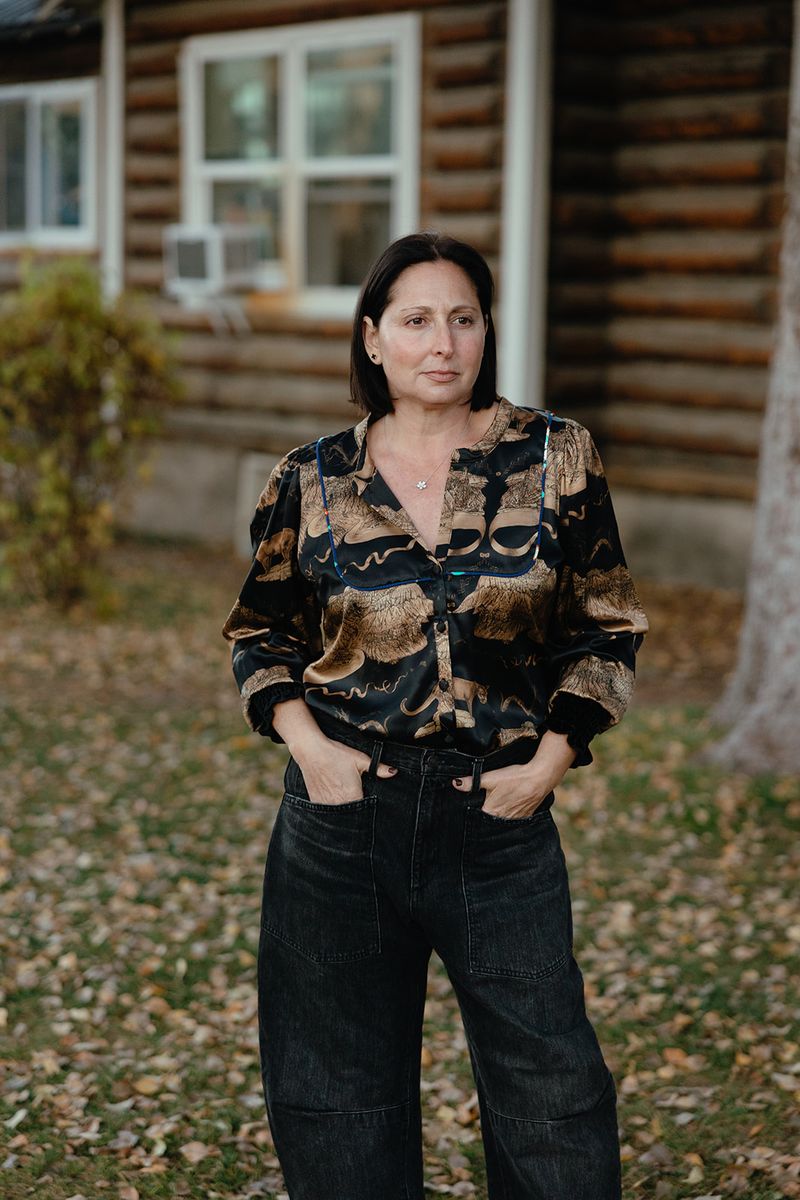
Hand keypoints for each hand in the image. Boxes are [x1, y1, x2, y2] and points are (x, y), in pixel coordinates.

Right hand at [272, 697, 396, 805]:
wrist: (311, 751)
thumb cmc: (336, 754)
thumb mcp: (360, 759)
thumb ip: (378, 768)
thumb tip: (394, 772)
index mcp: (352, 796)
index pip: (364, 812)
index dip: (369, 811)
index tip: (371, 808)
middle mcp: (338, 803)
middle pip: (351, 816)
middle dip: (357, 814)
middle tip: (360, 807)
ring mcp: (326, 804)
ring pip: (338, 816)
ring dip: (344, 814)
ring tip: (347, 806)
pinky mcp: (316, 802)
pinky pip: (326, 812)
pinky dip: (332, 810)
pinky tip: (335, 803)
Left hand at [452, 731, 575, 818]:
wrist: (539, 778)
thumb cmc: (515, 778)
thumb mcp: (490, 778)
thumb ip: (472, 782)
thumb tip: (455, 783)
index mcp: (491, 812)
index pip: (477, 819)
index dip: (473, 814)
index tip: (470, 810)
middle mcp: (502, 819)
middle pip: (489, 821)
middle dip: (486, 816)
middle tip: (485, 806)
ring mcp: (515, 819)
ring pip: (502, 820)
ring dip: (498, 816)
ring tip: (498, 805)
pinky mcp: (525, 815)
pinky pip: (514, 818)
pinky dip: (510, 814)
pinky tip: (511, 805)